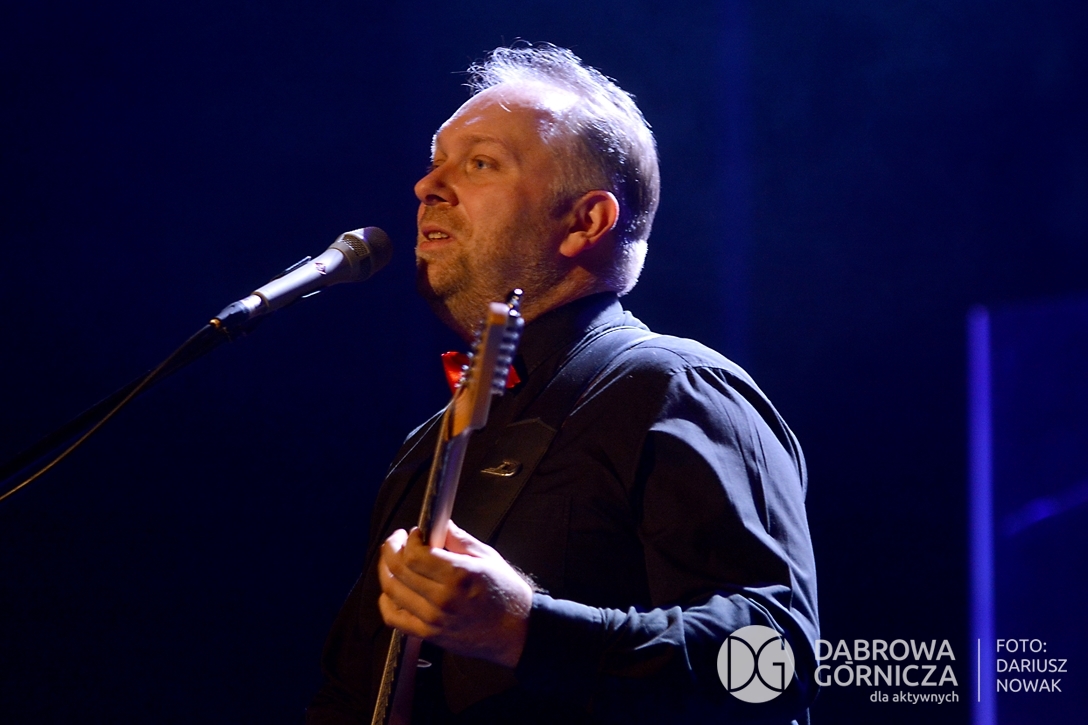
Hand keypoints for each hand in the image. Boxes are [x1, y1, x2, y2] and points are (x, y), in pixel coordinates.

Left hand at [378, 520, 532, 667]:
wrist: (516, 631)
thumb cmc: (506, 594)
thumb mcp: (487, 557)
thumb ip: (458, 539)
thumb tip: (439, 524)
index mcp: (458, 575)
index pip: (415, 554)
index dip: (408, 540)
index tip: (413, 533)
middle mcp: (443, 598)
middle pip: (398, 571)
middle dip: (391, 549)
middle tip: (396, 541)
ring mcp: (433, 619)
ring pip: (392, 592)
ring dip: (385, 571)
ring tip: (392, 561)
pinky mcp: (429, 635)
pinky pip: (394, 618)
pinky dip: (386, 601)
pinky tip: (392, 589)